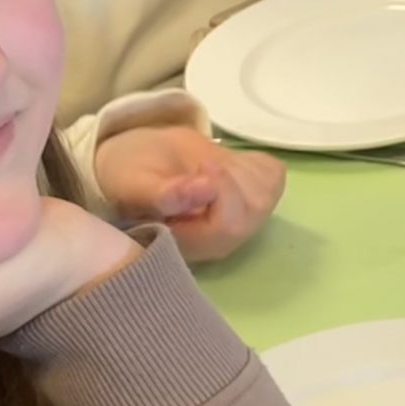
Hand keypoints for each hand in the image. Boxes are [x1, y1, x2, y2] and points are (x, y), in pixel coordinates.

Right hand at [94, 125, 286, 263]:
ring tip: (205, 166)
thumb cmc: (131, 177)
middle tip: (201, 163)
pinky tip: (225, 166)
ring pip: (267, 188)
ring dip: (239, 166)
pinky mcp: (260, 199)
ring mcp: (246, 221)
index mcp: (191, 245)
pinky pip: (273, 174)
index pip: (228, 226)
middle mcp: (224, 241)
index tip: (202, 164)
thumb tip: (204, 190)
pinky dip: (252, 160)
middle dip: (231, 175)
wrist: (141, 164)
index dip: (223, 191)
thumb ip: (165, 194)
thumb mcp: (135, 184)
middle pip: (254, 208)